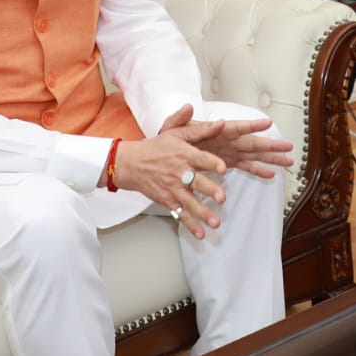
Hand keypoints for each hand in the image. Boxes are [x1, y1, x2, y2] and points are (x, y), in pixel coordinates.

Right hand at [110, 106, 231, 239]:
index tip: (223, 168)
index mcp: (183, 154)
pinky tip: (201, 233)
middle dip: (210, 190)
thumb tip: (220, 122)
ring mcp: (173, 188)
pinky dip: (190, 225)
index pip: (200, 158)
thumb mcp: (176, 132)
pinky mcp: (168, 200)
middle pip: (196, 182)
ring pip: (190, 202)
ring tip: (216, 222)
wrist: (131, 163)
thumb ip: (199, 129)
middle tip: (222, 197)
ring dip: (203, 213)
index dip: (212, 162)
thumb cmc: (157, 147)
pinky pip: (180, 214)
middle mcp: (179, 172)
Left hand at [180, 107, 294, 179]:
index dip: (252, 125)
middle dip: (271, 145)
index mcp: (216, 130)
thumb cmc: (170, 140)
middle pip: (253, 143)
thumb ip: (178, 118)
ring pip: (254, 156)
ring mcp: (230, 152)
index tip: (268, 123)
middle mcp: (227, 141)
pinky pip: (246, 167)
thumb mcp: (171, 128)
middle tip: (289, 146)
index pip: (237, 127)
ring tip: (288, 161)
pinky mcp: (228, 163)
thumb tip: (188, 107)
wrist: (167, 155)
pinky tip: (271, 174)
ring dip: (271, 158)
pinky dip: (258, 171)